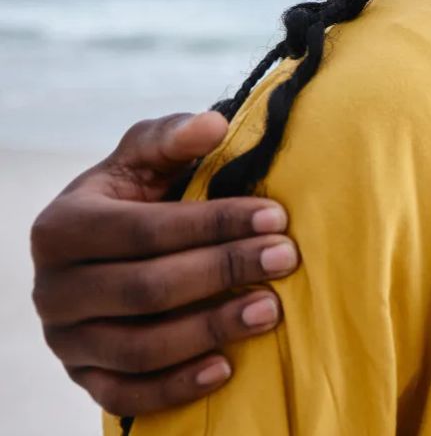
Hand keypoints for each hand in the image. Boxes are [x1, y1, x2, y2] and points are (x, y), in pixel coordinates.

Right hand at [29, 111, 301, 414]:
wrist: (109, 254)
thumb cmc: (135, 198)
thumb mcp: (143, 160)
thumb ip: (170, 138)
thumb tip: (212, 125)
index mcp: (61, 229)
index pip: (144, 231)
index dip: (213, 224)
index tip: (277, 217)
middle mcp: (52, 290)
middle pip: (146, 290)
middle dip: (223, 272)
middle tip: (285, 259)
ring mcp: (66, 340)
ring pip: (140, 347)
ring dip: (211, 330)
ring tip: (271, 311)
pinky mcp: (84, 379)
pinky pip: (126, 396)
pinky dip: (176, 387)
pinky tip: (226, 369)